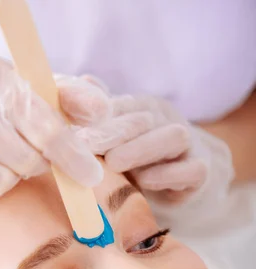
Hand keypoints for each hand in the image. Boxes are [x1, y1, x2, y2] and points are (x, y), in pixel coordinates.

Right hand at [0, 54, 110, 202]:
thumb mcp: (16, 81)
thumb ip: (63, 95)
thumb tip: (102, 110)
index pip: (45, 125)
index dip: (73, 155)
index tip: (92, 176)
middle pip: (26, 162)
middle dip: (35, 163)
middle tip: (24, 149)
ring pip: (0, 183)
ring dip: (7, 176)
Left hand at [74, 85, 225, 204]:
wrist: (188, 180)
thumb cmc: (141, 160)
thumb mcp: (116, 142)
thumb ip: (96, 121)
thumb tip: (78, 86)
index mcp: (144, 110)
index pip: (122, 105)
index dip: (96, 116)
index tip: (69, 133)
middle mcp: (167, 121)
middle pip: (144, 118)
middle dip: (112, 132)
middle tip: (85, 147)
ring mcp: (188, 146)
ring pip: (173, 136)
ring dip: (141, 148)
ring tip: (113, 163)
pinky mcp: (201, 172)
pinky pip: (192, 169)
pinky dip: (168, 174)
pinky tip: (145, 181)